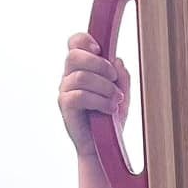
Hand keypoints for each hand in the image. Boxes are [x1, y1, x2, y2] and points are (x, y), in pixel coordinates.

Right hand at [59, 32, 131, 158]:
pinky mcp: (65, 106)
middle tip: (114, 79)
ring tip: (116, 100)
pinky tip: (110, 109)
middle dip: (98, 64)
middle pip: (74, 55)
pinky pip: (80, 95)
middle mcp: (69, 76)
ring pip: (81, 76)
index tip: (101, 49)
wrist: (104, 147)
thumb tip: (117, 61)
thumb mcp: (122, 95)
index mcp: (81, 68)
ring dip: (104, 87)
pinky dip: (99, 101)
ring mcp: (65, 91)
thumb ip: (121, 77)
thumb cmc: (111, 119)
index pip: (74, 43)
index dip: (84, 40)